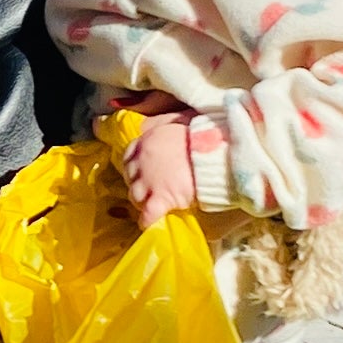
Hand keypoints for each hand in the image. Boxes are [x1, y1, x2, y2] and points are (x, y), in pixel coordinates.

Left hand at [118, 106, 203, 227]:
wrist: (213, 152)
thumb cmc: (200, 134)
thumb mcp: (176, 119)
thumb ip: (159, 123)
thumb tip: (145, 124)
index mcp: (147, 140)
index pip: (129, 155)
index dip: (134, 164)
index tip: (140, 169)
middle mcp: (142, 161)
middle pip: (129, 176)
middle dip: (137, 182)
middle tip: (148, 187)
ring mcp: (149, 181)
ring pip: (134, 196)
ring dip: (141, 201)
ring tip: (150, 204)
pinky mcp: (161, 198)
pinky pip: (147, 214)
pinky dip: (146, 220)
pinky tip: (147, 223)